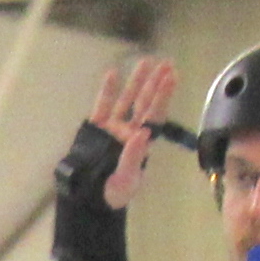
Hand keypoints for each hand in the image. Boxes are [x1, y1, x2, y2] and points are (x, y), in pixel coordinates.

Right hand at [88, 54, 178, 208]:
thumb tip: (143, 133)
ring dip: (136, 81)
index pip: (155, 115)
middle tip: (166, 63)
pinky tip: (113, 73)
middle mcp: (130, 131)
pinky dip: (107, 91)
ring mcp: (113, 128)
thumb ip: (133, 156)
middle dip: (155, 84)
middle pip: (145, 103)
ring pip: (127, 100)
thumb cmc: (113, 192)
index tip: (171, 77)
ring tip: (145, 61)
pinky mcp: (95, 128)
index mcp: (142, 142)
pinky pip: (103, 106)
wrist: (88, 199)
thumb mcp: (126, 179)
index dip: (163, 96)